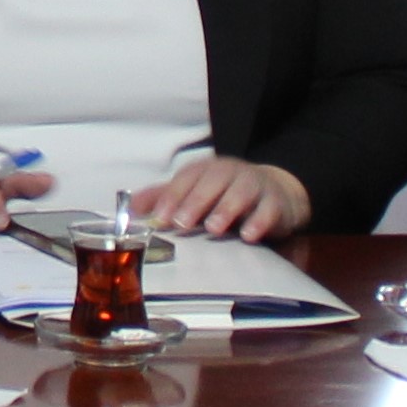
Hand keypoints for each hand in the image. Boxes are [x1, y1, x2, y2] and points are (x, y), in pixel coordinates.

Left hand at [133, 155, 309, 241]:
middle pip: (212, 182)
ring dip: (226, 209)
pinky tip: (249, 236)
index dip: (171, 197)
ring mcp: (254, 185)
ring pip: (241, 192)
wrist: (274, 191)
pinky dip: (260, 221)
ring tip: (214, 228)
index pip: (186, 179)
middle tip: (182, 223)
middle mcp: (229, 173)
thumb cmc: (224, 194)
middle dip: (195, 201)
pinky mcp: (275, 202)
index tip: (160, 218)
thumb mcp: (194, 192)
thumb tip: (130, 209)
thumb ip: (164, 199)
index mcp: (205, 170)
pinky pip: (269, 210)